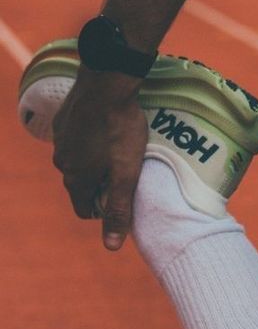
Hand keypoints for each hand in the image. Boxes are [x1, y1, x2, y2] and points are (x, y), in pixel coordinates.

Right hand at [52, 68, 147, 250]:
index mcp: (75, 179)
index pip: (85, 210)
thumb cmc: (120, 129)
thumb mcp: (126, 175)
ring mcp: (60, 139)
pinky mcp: (64, 120)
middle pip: (83, 186)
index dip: (106, 209)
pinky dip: (90, 141)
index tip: (124, 196)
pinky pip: (77, 141)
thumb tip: (112, 247)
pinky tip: (107, 131)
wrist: (106, 82)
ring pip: (80, 163)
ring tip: (119, 149)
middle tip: (126, 171)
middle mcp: (61, 162)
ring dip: (97, 162)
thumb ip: (119, 211)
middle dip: (103, 185)